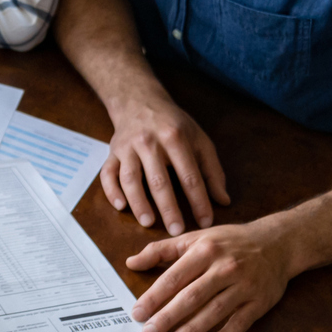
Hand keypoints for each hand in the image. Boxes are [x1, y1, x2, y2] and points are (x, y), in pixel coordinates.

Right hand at [99, 96, 229, 235]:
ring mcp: (127, 147)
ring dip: (139, 202)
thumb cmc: (174, 125)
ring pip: (130, 178)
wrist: (140, 101)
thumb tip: (224, 201)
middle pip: (159, 180)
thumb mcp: (199, 140)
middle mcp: (149, 142)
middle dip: (168, 208)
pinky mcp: (111, 153)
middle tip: (176, 231)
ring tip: (148, 223)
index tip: (205, 221)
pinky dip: (112, 191)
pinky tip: (121, 206)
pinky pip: (108, 174)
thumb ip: (212, 170)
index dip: (198, 200)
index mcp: (175, 137)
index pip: (189, 175)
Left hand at [126, 219, 293, 331]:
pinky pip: (241, 321)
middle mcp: (225, 266)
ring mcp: (244, 285)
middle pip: (192, 296)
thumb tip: (131, 263)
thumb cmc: (229, 242)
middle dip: (168, 317)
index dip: (154, 297)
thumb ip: (161, 251)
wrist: (278, 242)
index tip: (138, 313)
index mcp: (205, 249)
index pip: (174, 277)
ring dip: (193, 329)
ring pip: (215, 310)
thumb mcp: (195, 238)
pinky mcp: (260, 301)